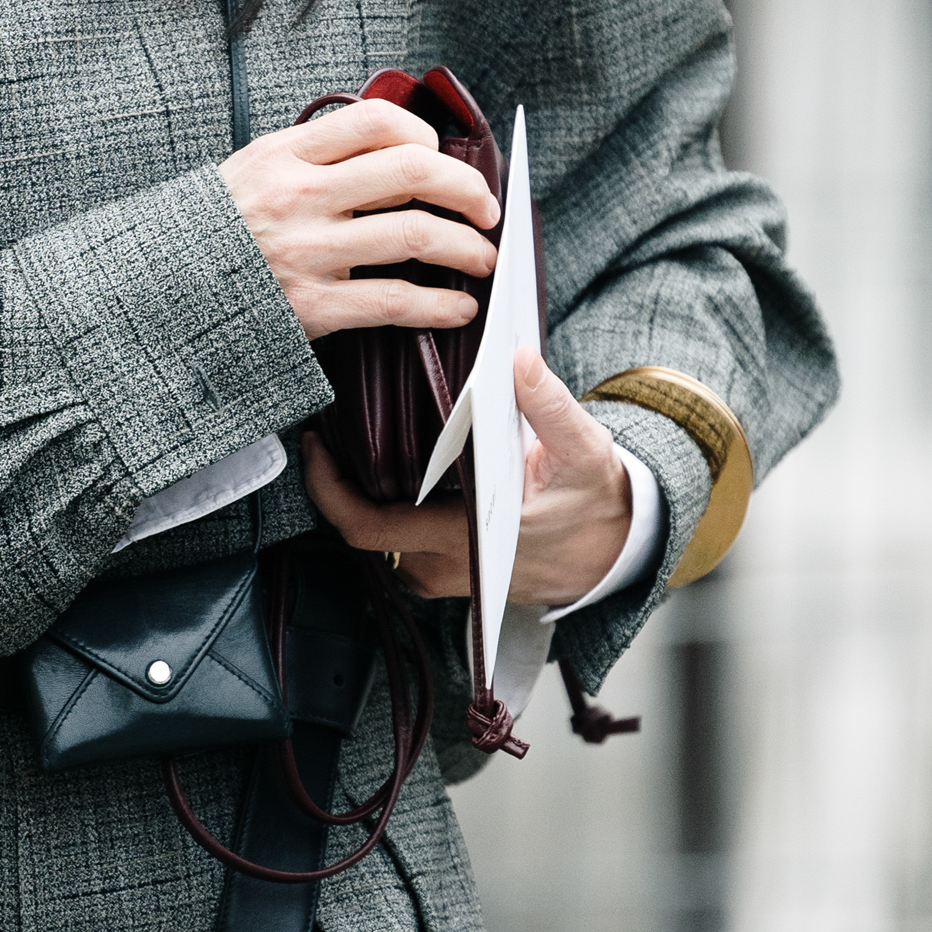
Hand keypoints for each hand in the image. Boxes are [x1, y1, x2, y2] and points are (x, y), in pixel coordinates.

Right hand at [219, 97, 499, 342]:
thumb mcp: (255, 169)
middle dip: (466, 188)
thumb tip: (396, 150)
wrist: (161, 290)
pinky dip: (439, 306)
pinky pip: (394, 301)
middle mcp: (299, 196)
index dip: (425, 136)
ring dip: (467, 247)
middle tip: (485, 208)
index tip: (440, 158)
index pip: (377, 121)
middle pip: (411, 172)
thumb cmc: (219, 230)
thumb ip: (316, 156)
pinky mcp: (311, 305)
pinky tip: (457, 308)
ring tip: (482, 257)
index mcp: (287, 155)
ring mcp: (306, 251)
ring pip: (414, 235)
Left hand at [300, 348, 630, 607]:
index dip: (328, 490)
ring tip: (351, 442)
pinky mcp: (450, 570)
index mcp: (467, 538)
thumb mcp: (583, 449)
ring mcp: (445, 573)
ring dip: (362, 494)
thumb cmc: (597, 502)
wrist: (617, 553)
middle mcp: (446, 563)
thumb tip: (518, 359)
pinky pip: (400, 541)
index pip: (369, 526)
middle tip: (325, 433)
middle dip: (336, 483)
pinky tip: (387, 466)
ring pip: (380, 537)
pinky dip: (388, 505)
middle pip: (361, 530)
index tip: (313, 446)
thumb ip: (549, 405)